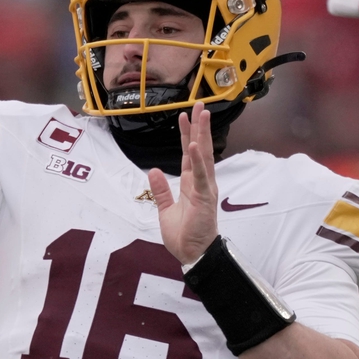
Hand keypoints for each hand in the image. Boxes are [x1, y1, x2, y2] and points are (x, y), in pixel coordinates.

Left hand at [149, 103, 218, 265]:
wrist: (193, 254)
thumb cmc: (184, 235)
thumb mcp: (165, 210)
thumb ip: (160, 191)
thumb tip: (153, 171)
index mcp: (191, 184)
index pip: (190, 154)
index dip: (187, 134)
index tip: (184, 116)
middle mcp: (201, 182)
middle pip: (200, 149)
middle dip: (199, 126)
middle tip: (199, 104)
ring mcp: (205, 188)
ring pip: (204, 156)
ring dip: (202, 135)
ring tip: (202, 115)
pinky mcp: (204, 198)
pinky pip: (200, 176)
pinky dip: (198, 161)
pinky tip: (194, 145)